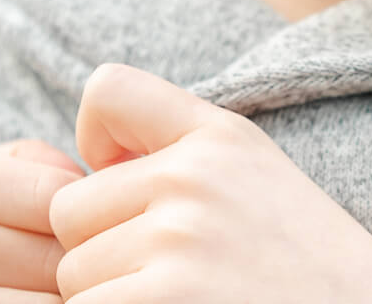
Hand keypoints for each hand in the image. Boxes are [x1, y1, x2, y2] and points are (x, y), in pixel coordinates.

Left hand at [51, 63, 371, 303]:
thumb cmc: (301, 266)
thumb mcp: (254, 180)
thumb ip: (178, 155)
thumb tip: (82, 168)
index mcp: (219, 136)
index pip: (108, 89)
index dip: (95, 140)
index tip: (119, 178)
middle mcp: (195, 175)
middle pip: (71, 211)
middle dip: (102, 250)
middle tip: (174, 273)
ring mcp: (179, 239)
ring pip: (74, 274)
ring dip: (114, 299)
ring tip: (187, 299)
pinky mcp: (165, 300)